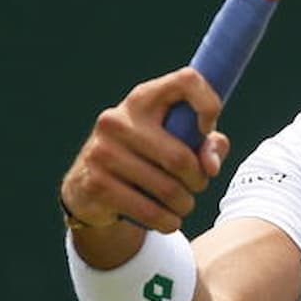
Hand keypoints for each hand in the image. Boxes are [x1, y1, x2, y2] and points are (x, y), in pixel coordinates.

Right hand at [61, 68, 228, 233]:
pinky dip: (166, 220)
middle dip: (198, 179)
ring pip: (166, 188)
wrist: (90, 188)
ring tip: (184, 205)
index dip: (208, 103)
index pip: (187, 81)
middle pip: (179, 157)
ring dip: (184, 204)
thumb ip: (208, 145)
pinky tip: (169, 220)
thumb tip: (210, 166)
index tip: (208, 128)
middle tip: (198, 186)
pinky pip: (146, 210)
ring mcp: (102, 151)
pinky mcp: (95, 183)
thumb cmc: (149, 157)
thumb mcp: (180, 142)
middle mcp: (118, 119)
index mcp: (144, 98)